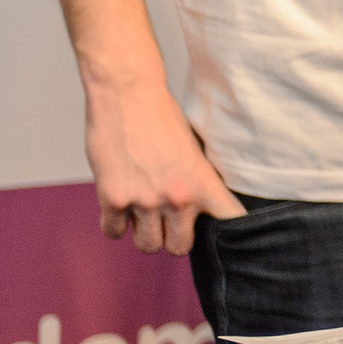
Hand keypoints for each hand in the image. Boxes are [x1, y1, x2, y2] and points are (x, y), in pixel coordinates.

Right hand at [84, 77, 244, 254]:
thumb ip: (199, 180)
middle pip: (180, 247)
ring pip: (147, 245)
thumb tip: (204, 206)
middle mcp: (177, 197)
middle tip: (168, 222)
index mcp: (203, 182)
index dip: (228, 232)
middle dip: (174, 237)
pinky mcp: (112, 199)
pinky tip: (120, 205)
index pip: (229, 220)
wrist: (128, 95)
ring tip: (143, 212)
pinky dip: (116, 223)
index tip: (225, 235)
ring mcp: (144, 201)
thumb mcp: (195, 149)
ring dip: (144, 232)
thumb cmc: (162, 117)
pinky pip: (114, 232)